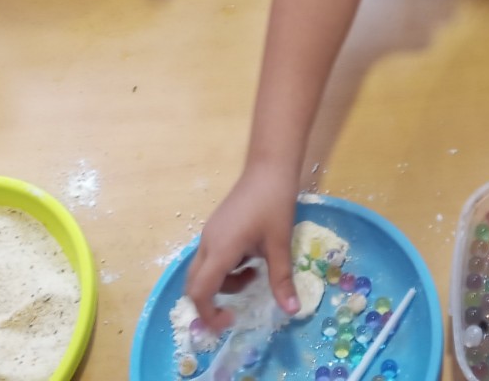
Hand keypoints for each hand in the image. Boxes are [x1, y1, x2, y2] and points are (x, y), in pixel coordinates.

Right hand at [185, 161, 298, 329]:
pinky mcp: (216, 227)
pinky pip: (212, 257)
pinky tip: (251, 257)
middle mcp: (208, 243)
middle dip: (212, 302)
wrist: (269, 166)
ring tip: (254, 274)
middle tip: (236, 311)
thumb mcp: (280, 243)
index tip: (230, 322)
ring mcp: (210, 233)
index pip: (200, 292)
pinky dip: (226, 268)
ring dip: (224, 282)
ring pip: (204, 270)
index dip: (209, 314)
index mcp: (220, 250)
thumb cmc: (274, 202)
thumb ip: (282, 279)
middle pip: (195, 284)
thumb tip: (292, 310)